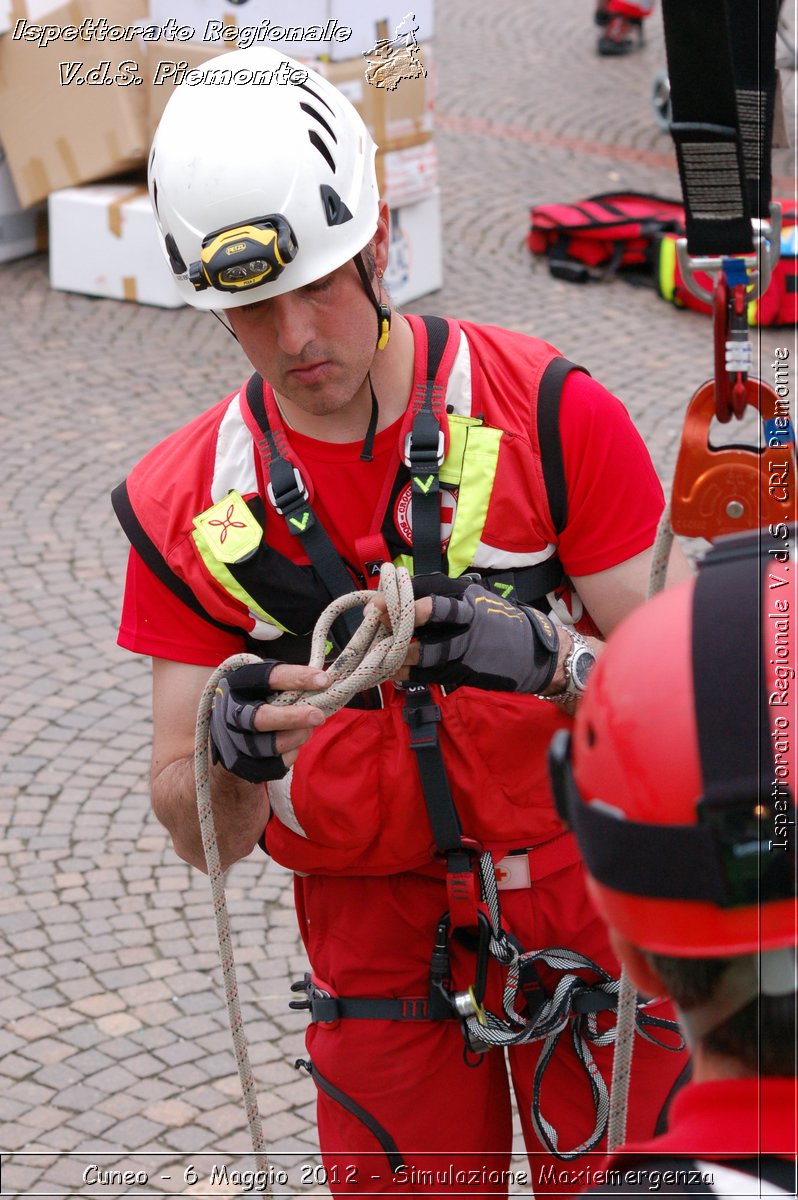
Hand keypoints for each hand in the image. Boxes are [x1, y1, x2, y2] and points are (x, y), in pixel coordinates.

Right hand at [210, 660, 328, 781]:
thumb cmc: (255, 701)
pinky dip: (291, 754)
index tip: (324, 680)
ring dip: (297, 737)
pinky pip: (275, 765)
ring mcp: (234, 741)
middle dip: (295, 718)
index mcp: (238, 684)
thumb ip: (288, 683)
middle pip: (262, 718)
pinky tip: (293, 744)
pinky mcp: (242, 765)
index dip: (298, 678)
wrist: (227, 734)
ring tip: (307, 730)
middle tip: (318, 716)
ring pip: (272, 745)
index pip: (268, 678)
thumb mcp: (263, 684)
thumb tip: (324, 684)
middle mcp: (230, 713)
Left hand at [373, 573, 560, 692]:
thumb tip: (397, 596)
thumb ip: (441, 595)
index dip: (400, 594)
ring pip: (424, 651)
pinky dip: (406, 674)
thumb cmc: (497, 622)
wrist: (531, 653)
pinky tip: (391, 671)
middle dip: (396, 619)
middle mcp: (466, 622)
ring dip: (398, 651)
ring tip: (380, 649)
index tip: (378, 599)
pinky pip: (429, 674)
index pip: (429, 590)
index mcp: (466, 599)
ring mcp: (464, 650)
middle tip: (375, 619)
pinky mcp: (462, 673)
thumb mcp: (474, 599)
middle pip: (425, 617)